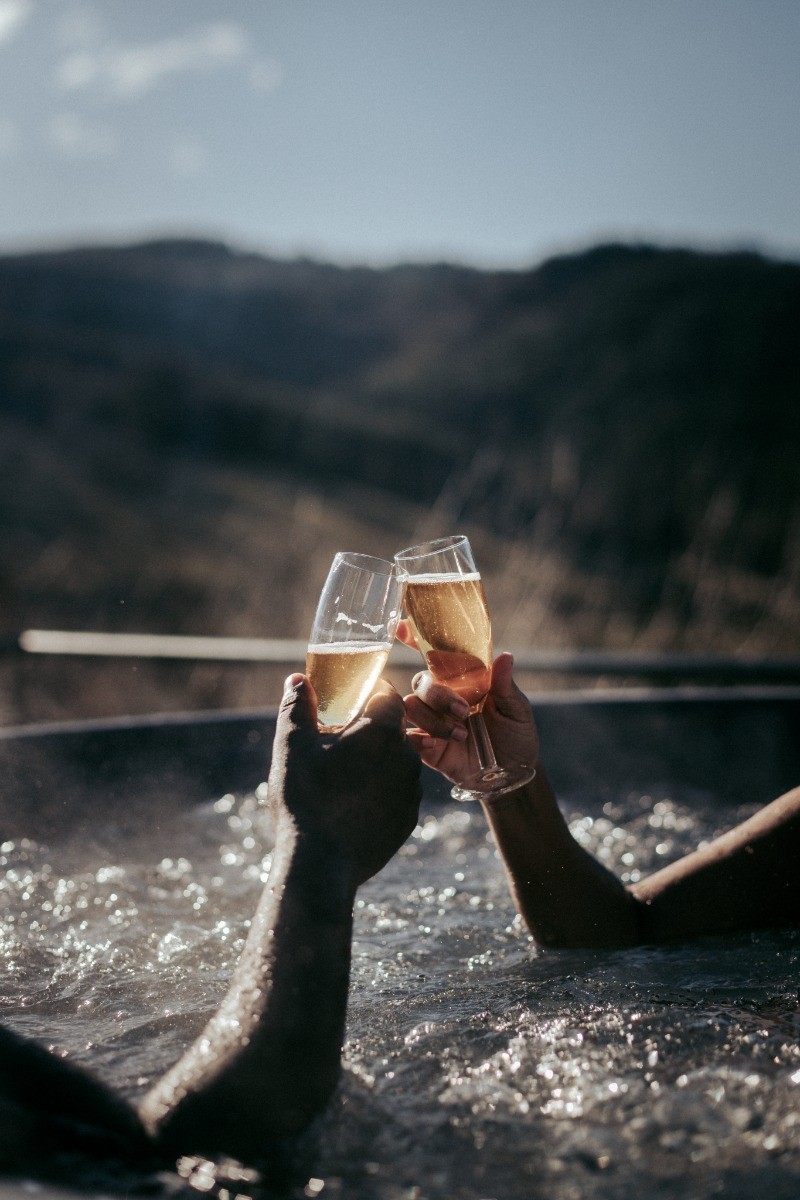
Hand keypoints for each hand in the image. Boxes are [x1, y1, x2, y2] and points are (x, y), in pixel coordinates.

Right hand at [268, 673, 421, 885]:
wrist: (320, 864)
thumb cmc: (306, 798)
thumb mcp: (292, 746)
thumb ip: (297, 707)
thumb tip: (297, 680)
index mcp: (382, 730)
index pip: (386, 693)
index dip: (367, 691)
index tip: (347, 700)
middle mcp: (406, 756)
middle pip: (392, 728)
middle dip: (368, 728)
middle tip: (338, 737)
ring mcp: (410, 791)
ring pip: (395, 761)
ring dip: (375, 760)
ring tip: (342, 772)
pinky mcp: (407, 820)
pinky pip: (396, 793)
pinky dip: (379, 790)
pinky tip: (352, 800)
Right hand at [397, 620, 538, 788]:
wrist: (513, 774)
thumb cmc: (516, 734)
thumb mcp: (517, 709)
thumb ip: (506, 685)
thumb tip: (506, 656)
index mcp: (463, 680)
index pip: (435, 656)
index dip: (414, 639)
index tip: (399, 627)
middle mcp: (443, 697)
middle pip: (421, 682)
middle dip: (438, 694)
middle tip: (464, 711)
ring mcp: (433, 722)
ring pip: (410, 707)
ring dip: (433, 718)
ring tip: (460, 734)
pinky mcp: (429, 748)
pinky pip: (410, 738)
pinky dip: (419, 738)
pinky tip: (436, 743)